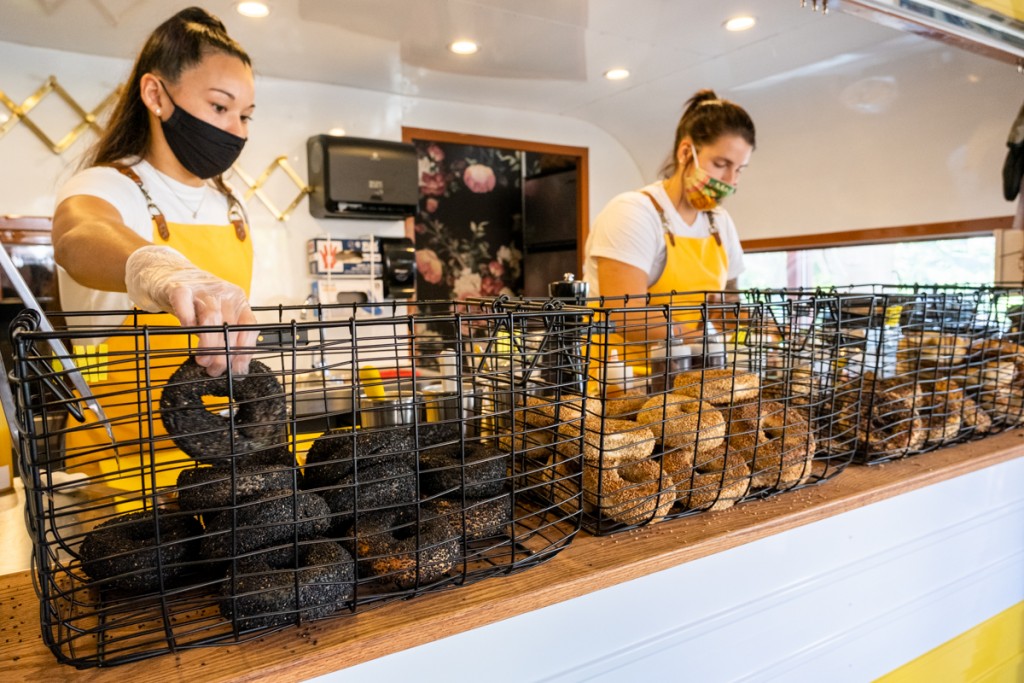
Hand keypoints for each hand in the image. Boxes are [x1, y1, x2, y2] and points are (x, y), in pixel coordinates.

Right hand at [125, 245, 257, 375]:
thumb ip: (225, 335)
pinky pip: (185, 304)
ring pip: (212, 318)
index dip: (244, 350)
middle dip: (223, 353)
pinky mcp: (179, 287)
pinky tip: (187, 332)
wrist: (168, 273)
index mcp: (238, 299)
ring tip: (203, 361)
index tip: (238, 369)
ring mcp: (202, 288)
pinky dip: (188, 320)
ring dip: (208, 343)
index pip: (249, 326)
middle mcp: (224, 292)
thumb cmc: (195, 301)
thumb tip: (232, 367)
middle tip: (215, 370)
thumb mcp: (217, 315)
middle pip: (229, 326)